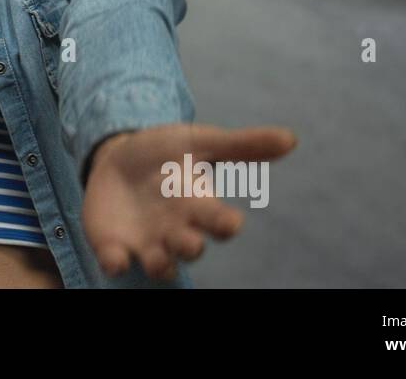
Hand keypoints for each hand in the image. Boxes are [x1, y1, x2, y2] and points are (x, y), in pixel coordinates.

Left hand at [82, 123, 297, 280]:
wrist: (117, 157)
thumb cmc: (165, 154)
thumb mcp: (198, 141)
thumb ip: (240, 145)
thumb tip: (290, 138)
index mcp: (200, 207)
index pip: (220, 222)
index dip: (225, 224)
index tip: (231, 221)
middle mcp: (177, 230)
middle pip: (190, 249)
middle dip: (191, 247)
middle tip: (190, 240)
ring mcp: (146, 241)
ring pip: (160, 266)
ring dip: (160, 265)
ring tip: (157, 257)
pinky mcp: (114, 244)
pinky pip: (116, 262)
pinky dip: (116, 262)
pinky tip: (115, 258)